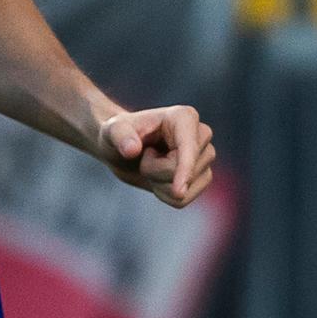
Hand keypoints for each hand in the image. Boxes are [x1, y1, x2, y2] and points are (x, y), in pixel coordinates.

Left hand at [100, 105, 214, 207]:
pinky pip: (183, 200)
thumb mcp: (112, 131)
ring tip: (150, 164)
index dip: (185, 170)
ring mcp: (204, 157)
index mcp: (185, 117)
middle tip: (144, 154)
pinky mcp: (201, 176)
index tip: (177, 191)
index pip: (190, 149)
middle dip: (156, 171)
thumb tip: (132, 150)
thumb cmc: (117, 134)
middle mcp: (201, 135)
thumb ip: (120, 136)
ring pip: (185, 190)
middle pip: (186, 172)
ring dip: (159, 184)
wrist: (120, 149)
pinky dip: (164, 195)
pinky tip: (156, 177)